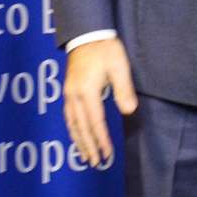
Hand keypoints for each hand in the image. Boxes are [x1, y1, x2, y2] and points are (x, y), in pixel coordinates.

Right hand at [62, 38, 138, 164]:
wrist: (86, 34)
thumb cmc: (105, 49)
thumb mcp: (119, 67)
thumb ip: (123, 89)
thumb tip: (129, 111)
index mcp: (87, 91)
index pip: (95, 122)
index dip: (102, 140)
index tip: (107, 154)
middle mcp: (74, 96)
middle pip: (80, 127)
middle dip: (89, 146)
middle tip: (95, 163)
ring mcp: (68, 94)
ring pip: (72, 124)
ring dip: (79, 141)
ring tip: (85, 155)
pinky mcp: (68, 91)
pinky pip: (68, 116)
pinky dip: (73, 129)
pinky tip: (77, 135)